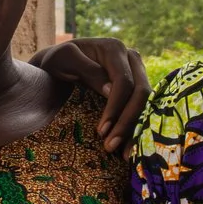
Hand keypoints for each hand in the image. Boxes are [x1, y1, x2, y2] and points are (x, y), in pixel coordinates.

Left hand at [31, 36, 148, 151]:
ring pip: (146, 103)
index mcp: (114, 49)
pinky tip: (128, 148)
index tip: (101, 132)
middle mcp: (131, 58)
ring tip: (122, 154)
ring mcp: (137, 73)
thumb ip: (87, 71)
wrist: (57, 66)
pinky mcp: (136, 88)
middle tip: (111, 147)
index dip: (116, 108)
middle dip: (128, 122)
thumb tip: (110, 90)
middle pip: (141, 92)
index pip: (124, 81)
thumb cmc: (57, 62)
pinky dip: (136, 128)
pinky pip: (143, 108)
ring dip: (135, 129)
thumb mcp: (64, 61)